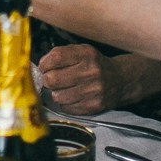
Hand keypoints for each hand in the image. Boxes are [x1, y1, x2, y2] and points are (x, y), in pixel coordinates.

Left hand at [36, 46, 160, 114]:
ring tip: (62, 89)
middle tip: (50, 79)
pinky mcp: (94, 106)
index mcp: (86, 54)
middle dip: (47, 80)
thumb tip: (39, 67)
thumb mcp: (82, 51)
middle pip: (52, 79)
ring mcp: (94, 90)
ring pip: (57, 96)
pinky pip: (67, 108)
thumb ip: (61, 55)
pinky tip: (72, 96)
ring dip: (56, 93)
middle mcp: (91, 72)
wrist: (121, 80)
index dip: (44, 64)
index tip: (44, 67)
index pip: (55, 58)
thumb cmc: (95, 65)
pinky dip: (65, 103)